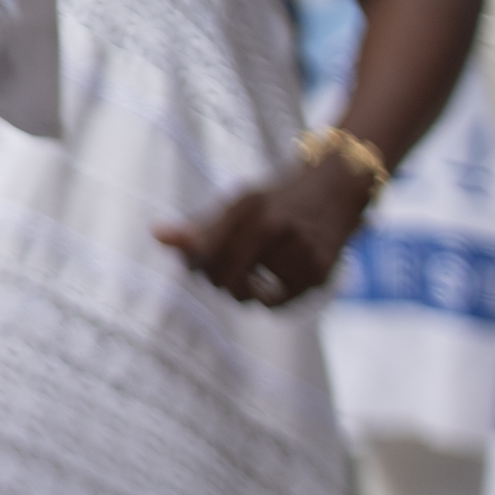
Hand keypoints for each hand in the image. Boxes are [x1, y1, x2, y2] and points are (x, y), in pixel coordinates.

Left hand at [159, 156, 372, 308]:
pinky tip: (272, 282)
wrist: (337, 188)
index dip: (193, 263)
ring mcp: (299, 251)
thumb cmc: (277, 200)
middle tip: (221, 273)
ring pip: (247, 295)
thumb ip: (199, 225)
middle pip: (222, 277)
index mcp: (247, 207)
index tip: (197, 262)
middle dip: (215, 280)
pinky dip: (269, 299)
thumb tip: (156, 235)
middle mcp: (273, 227)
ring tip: (250, 274)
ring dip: (242, 291)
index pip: (202, 252)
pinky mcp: (319, 273)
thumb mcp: (238, 203)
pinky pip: (277, 305)